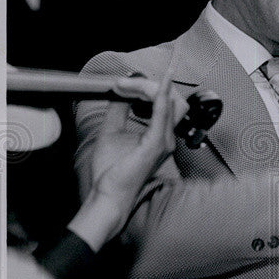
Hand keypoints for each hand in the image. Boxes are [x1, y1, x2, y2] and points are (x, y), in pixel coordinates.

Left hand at [68, 73, 188, 250]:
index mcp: (159, 136)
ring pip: (168, 103)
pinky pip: (163, 114)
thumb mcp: (112, 131)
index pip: (162, 103)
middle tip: (122, 84)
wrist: (109, 194)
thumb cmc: (112, 172)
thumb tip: (121, 92)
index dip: (145, 89)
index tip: (123, 85)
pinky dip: (160, 97)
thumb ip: (119, 110)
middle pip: (170, 100)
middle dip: (147, 86)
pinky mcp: (156, 145)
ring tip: (124, 86)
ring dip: (146, 89)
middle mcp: (167, 138)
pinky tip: (158, 86)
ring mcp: (164, 141)